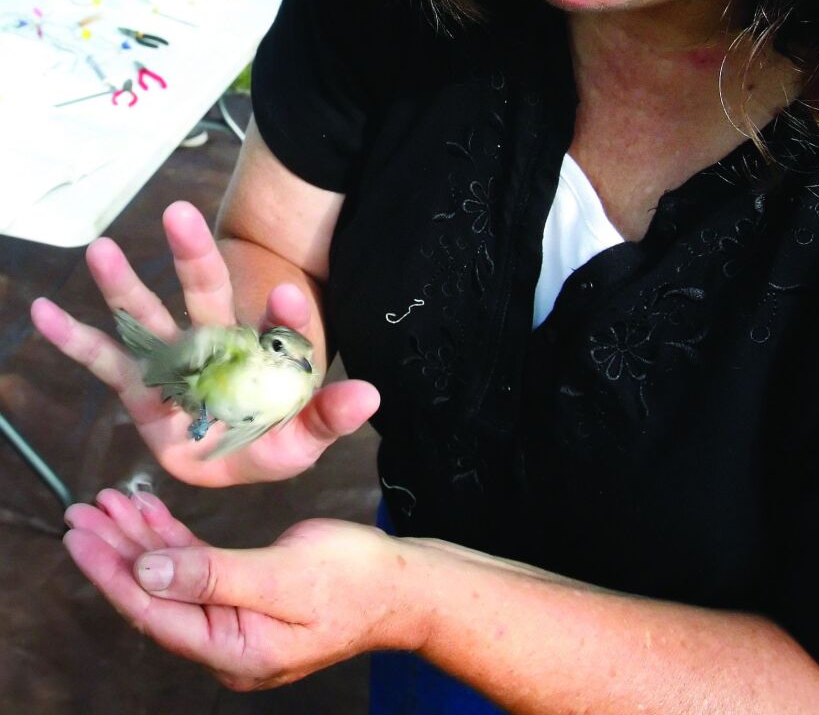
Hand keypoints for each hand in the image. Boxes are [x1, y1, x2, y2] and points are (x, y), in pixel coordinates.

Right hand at [31, 201, 379, 486]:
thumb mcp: (304, 439)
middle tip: (180, 213)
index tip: (287, 296)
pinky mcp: (138, 385)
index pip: (274, 324)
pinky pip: (104, 359)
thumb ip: (329, 416)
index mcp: (261, 352)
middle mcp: (215, 343)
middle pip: (205, 293)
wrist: (232, 459)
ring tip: (100, 250)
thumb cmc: (272, 439)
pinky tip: (44, 311)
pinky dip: (74, 337)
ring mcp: (173, 360)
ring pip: (148, 314)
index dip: (281, 312)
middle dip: (194, 256)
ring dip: (125, 285)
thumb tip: (370, 394)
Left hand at [64, 489, 415, 690]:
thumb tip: (148, 572)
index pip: (155, 611)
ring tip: (108, 504)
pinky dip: (172, 539)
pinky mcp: (246, 597)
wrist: (403, 586)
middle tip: (81, 513)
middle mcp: (226, 643)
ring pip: (172, 578)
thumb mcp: (283, 575)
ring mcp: (236, 622)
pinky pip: (197, 568)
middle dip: (116, 552)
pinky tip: (150, 514)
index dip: (112, 572)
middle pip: (156, 595)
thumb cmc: (354, 579)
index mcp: (233, 650)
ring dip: (140, 540)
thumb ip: (213, 575)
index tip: (81, 538)